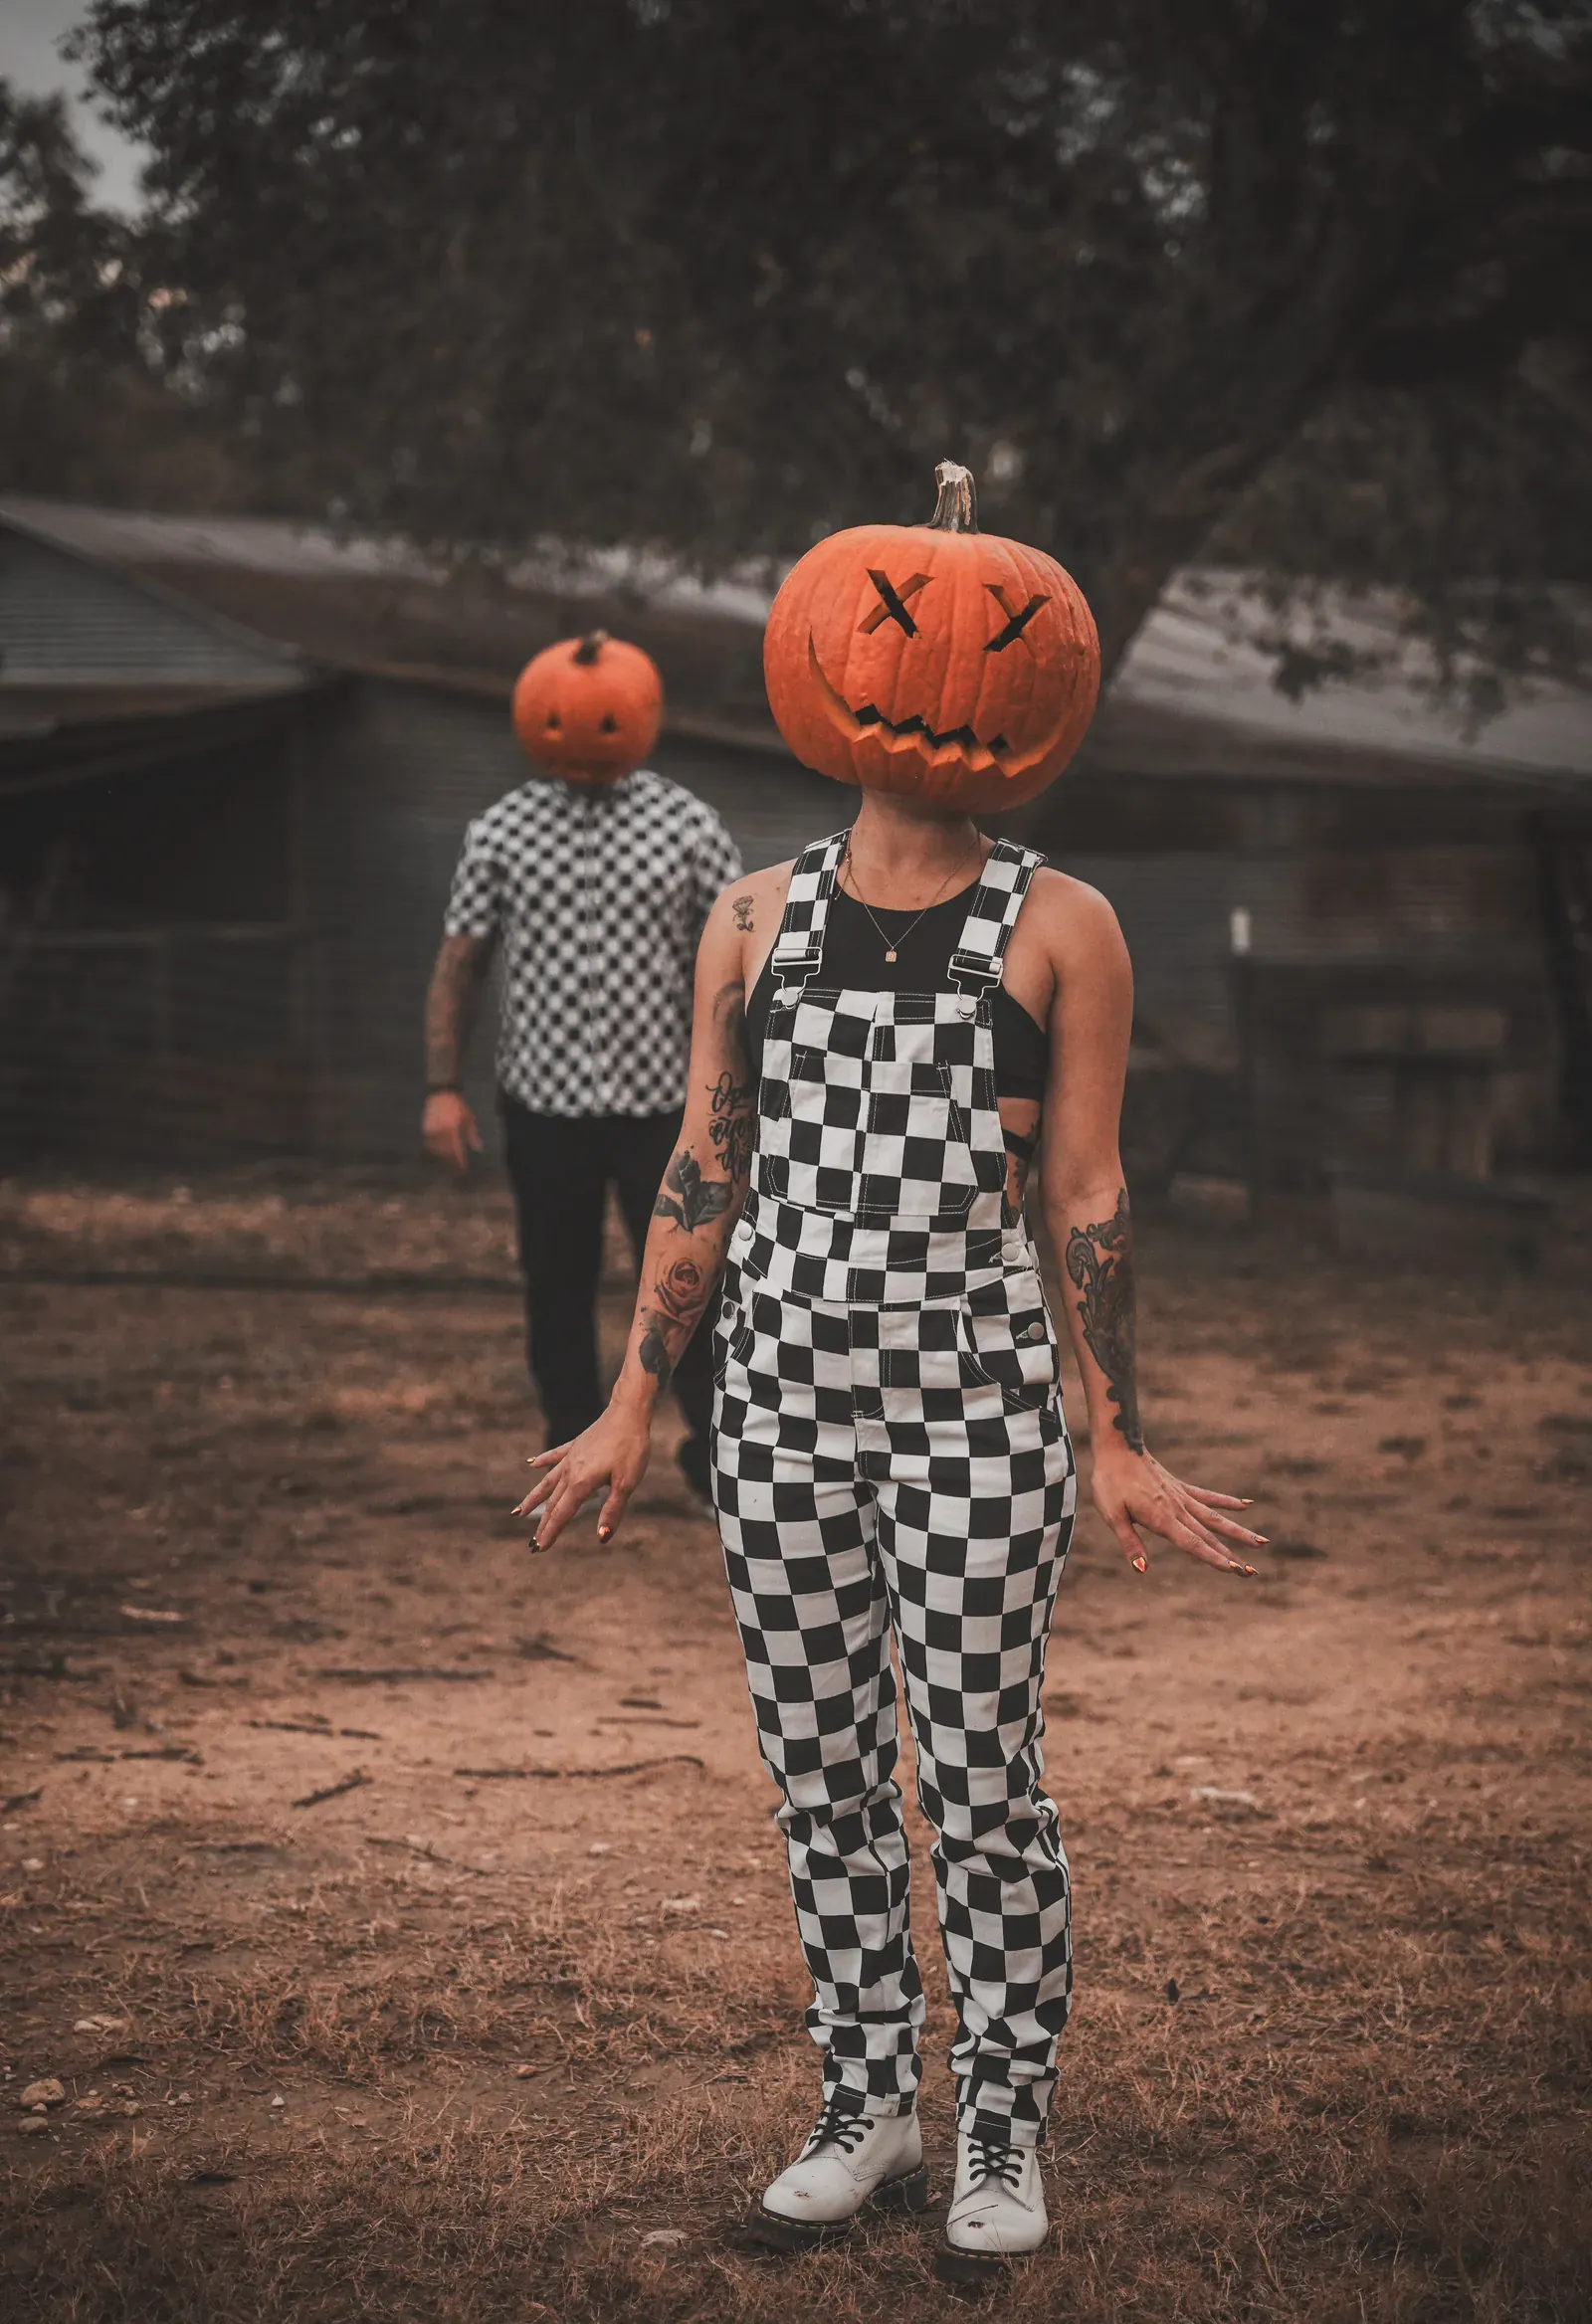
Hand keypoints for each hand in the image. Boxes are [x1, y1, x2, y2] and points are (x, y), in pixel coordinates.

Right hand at [423, 1089, 481, 1175]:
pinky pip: (429, 1144)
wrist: (441, 1093)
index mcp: (452, 1130)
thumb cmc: (458, 1105)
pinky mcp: (425, 1129)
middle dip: (451, 1163)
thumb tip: (478, 1149)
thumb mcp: (469, 1119)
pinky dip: (434, 1151)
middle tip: (456, 1171)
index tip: (463, 1170)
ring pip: (436, 1150)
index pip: (456, 1150)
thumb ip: (472, 1135)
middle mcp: (441, 1133)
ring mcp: (431, 1131)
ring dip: (442, 1159)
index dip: (460, 1162)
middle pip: (445, 1153)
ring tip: (448, 1165)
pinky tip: (438, 1155)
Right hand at [513, 1398, 652, 1551]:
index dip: (551, 1533)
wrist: (628, 1412)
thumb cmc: (631, 1448)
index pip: (562, 1514)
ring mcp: (571, 1456)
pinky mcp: (577, 1444)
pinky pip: (555, 1456)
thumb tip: (601, 1538)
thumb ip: (613, 1511)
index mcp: (581, 1482)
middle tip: (532, 1543)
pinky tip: (531, 1463)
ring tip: (518, 1511)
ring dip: (534, 1498)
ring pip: (547, 1482)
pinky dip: (543, 1461)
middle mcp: (570, 1471)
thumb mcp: (627, 1483)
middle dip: (543, 1524)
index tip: (539, 1549)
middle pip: (553, 1502)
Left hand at [1089, 1441, 1263, 1575]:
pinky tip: (1246, 1505)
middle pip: (1210, 1536)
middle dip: (1232, 1555)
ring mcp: (1182, 1497)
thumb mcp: (1112, 1515)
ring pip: (1216, 1518)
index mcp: (1162, 1519)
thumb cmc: (1110, 1483)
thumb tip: (1142, 1569)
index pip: (1193, 1543)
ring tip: (1262, 1542)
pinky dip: (1227, 1502)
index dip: (1213, 1558)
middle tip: (1253, 1572)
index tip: (1235, 1570)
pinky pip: (1208, 1497)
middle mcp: (1178, 1509)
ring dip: (1239, 1532)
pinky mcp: (1181, 1487)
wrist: (1118, 1447)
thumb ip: (1130, 1542)